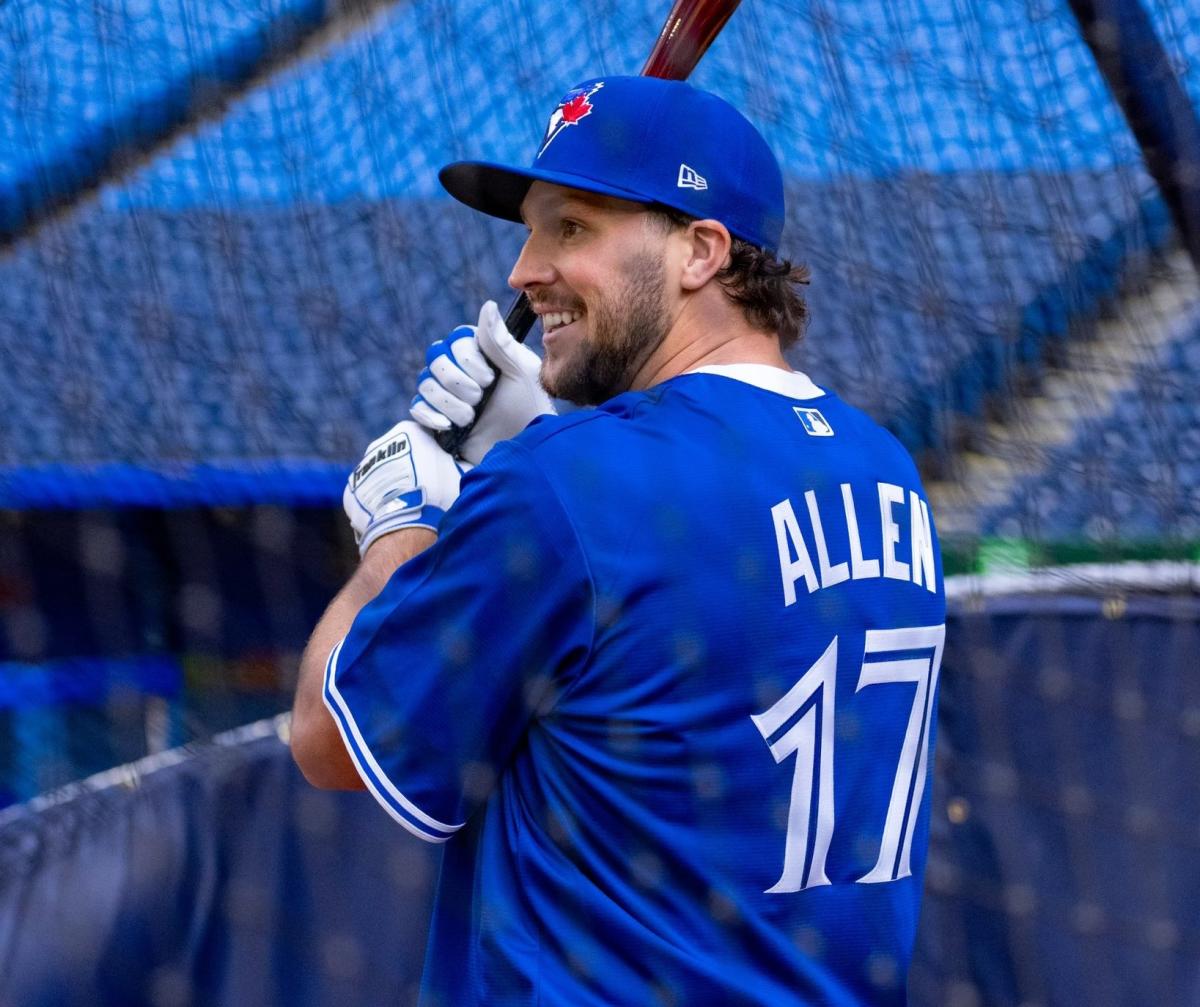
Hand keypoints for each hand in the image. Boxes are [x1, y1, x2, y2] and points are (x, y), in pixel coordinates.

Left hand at [343, 420, 469, 556]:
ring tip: (408, 505)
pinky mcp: (351, 491)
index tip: (440, 467)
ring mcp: (362, 467)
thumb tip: (460, 464)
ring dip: (392, 484)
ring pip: (381, 474)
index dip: (433, 451)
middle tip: (425, 489)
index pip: (423, 435)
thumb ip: (459, 463)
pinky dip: (377, 501)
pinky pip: (367, 493)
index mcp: (408, 432)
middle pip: (398, 453)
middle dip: (410, 468)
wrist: (406, 526)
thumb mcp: (460, 474)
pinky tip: (392, 514)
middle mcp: (380, 443)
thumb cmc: (437, 495)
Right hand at [410, 300, 554, 464]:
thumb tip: (488, 306)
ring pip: (425, 382)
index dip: (466, 358)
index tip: (489, 377)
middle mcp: (461, 372)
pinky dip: (430, 415)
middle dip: (458, 381)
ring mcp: (447, 396)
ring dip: (449, 401)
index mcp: (482, 356)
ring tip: (471, 416)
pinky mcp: (438, 420)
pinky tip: (449, 426)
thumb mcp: (520, 371)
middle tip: (481, 397)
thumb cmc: (529, 409)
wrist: (522, 451)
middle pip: (435, 358)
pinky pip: (416, 408)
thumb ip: (499, 341)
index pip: (455, 340)